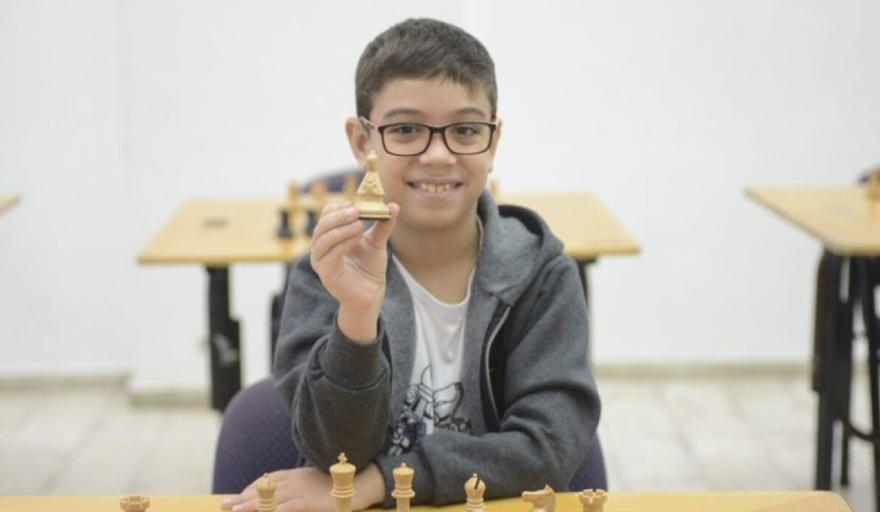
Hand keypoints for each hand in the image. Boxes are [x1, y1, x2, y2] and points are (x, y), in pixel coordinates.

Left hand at [221, 464, 385, 511]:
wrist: (358, 482)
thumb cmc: (334, 485)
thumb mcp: (311, 483)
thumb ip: (295, 486)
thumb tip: (278, 496)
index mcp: (295, 475)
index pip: (266, 481)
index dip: (249, 490)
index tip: (234, 498)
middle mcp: (295, 481)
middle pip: (263, 490)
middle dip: (242, 499)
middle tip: (224, 505)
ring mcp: (302, 491)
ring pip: (271, 499)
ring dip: (251, 506)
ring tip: (235, 511)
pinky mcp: (311, 502)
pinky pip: (289, 507)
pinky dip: (276, 511)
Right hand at [309, 202, 398, 341]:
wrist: (371, 294)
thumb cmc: (370, 268)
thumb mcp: (377, 242)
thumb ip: (383, 225)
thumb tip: (394, 206)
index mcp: (329, 237)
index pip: (326, 216)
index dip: (338, 208)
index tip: (354, 203)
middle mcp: (321, 248)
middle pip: (322, 225)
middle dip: (339, 215)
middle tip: (357, 210)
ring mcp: (321, 261)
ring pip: (323, 239)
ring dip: (341, 228)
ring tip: (360, 225)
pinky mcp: (326, 274)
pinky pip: (330, 255)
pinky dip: (342, 244)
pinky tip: (357, 238)